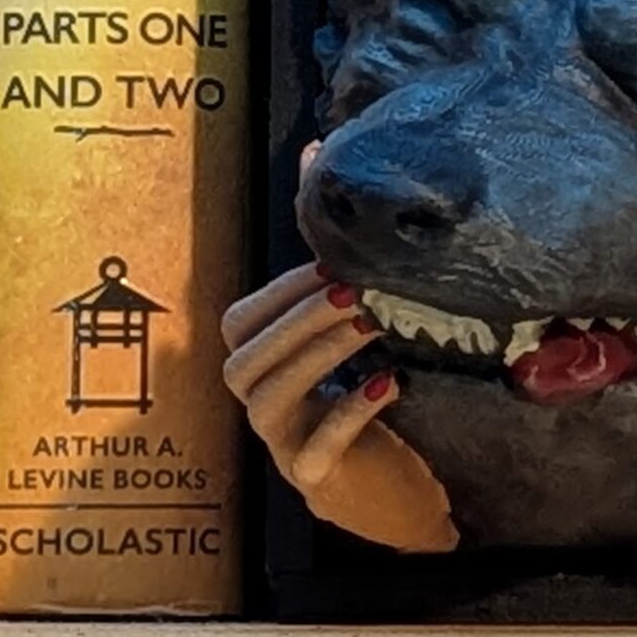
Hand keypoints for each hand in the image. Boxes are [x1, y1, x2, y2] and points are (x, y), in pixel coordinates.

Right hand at [220, 149, 457, 553]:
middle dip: (296, 318)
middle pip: (243, 359)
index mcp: (261, 363)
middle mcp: (260, 405)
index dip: (281, 291)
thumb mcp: (346, 316)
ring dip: (318, 357)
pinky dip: (346, 416)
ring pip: (268, 401)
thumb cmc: (365, 389)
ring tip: (370, 324)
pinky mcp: (316, 482)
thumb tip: (317, 147)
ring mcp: (282, 448)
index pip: (240, 321)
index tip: (332, 263)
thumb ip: (327, 244)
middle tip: (352, 288)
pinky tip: (387, 385)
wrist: (396, 489)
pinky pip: (312, 452)